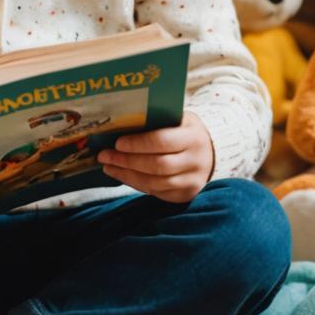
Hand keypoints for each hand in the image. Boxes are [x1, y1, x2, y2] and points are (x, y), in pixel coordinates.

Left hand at [97, 113, 213, 202]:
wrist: (209, 152)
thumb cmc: (184, 131)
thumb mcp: (177, 119)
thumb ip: (156, 122)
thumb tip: (120, 125)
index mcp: (193, 137)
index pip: (162, 142)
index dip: (137, 144)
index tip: (117, 143)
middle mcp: (196, 161)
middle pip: (157, 165)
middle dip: (127, 161)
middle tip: (105, 156)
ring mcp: (192, 181)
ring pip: (156, 183)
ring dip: (127, 175)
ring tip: (109, 167)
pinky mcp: (185, 195)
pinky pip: (157, 193)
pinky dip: (136, 184)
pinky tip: (122, 175)